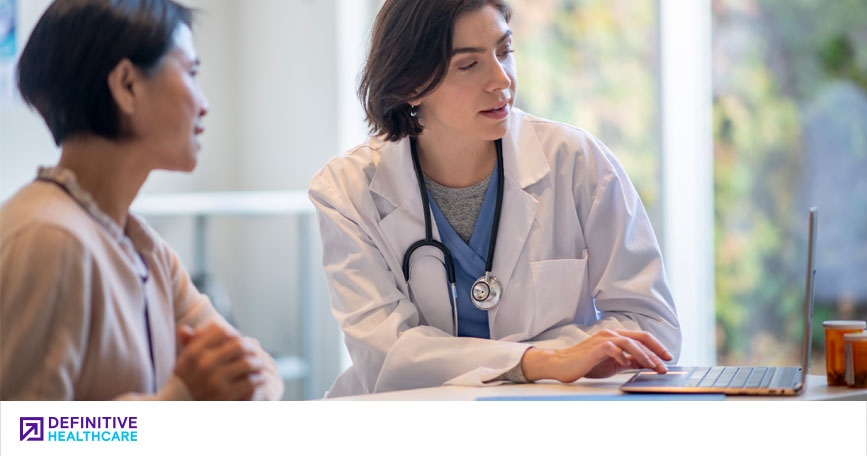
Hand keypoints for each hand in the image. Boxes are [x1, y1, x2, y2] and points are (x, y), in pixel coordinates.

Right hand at [173, 322, 265, 399]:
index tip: (238, 339)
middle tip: (255, 351)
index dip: (233, 333)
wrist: (180, 409)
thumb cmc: (185, 382)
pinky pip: (250, 382)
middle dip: (250, 347)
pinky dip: (259, 378)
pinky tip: (261, 378)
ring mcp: (215, 381)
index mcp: (193, 352)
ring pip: (248, 363)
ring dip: (258, 363)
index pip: (221, 331)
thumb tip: (209, 322)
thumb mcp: (183, 361)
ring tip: (260, 364)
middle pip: (238, 345)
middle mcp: (204, 364)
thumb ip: (191, 341)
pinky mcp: (225, 396)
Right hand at [521, 329, 672, 382]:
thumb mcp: (612, 363)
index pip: (642, 338)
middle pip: (641, 338)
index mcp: (616, 336)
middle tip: (666, 363)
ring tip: (653, 366)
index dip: (657, 347)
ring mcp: (604, 339)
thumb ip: (628, 361)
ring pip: (631, 343)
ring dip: (645, 356)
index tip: (667, 358)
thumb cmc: (585, 363)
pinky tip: (628, 364)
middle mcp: (611, 334)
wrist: (562, 364)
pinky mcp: (597, 347)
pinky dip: (624, 356)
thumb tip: (646, 363)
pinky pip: (615, 349)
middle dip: (656, 351)